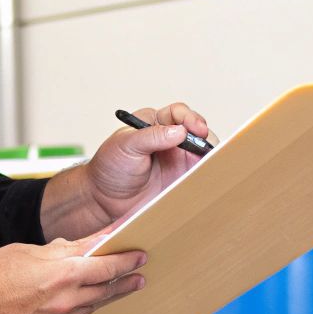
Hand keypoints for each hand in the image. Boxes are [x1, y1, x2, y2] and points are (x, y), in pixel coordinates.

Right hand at [0, 234, 147, 313]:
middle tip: (140, 274)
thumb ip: (64, 250)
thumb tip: (86, 245)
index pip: (106, 265)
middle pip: (107, 288)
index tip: (139, 256)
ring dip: (112, 294)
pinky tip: (96, 300)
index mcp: (63, 273)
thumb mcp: (32, 251)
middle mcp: (66, 298)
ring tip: (125, 286)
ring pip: (96, 304)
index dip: (126, 261)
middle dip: (126, 280)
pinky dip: (91, 305)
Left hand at [84, 102, 212, 223]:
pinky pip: (199, 172)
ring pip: (201, 151)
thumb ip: (151, 136)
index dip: (189, 118)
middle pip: (195, 130)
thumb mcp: (125, 146)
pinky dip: (207, 171)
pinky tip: (208, 173)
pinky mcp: (180, 178)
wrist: (103, 200)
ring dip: (208, 154)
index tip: (195, 128)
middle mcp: (168, 139)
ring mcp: (176, 159)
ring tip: (209, 160)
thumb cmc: (109, 169)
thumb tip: (179, 131)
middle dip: (204, 135)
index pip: (177, 113)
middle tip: (205, 145)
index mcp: (153, 124)